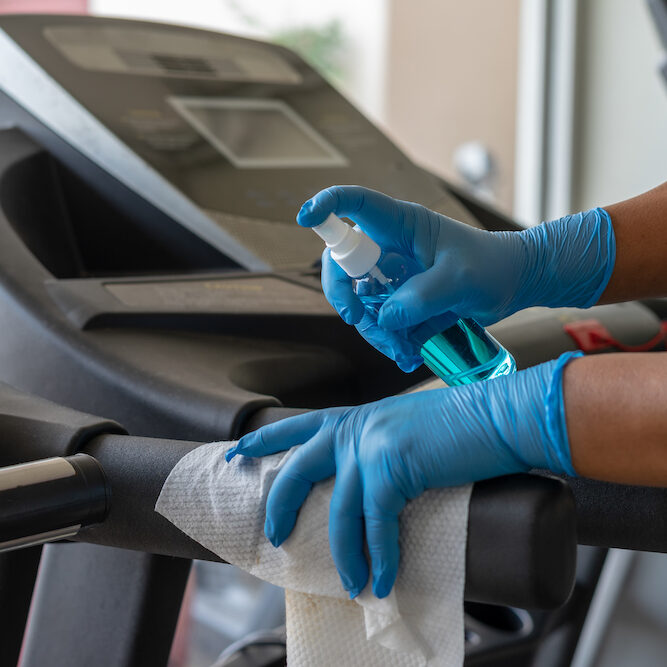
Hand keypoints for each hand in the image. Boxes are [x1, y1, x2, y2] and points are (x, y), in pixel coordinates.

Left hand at [226, 353, 578, 598]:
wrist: (501, 416)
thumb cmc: (463, 426)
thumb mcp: (407, 431)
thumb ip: (383, 451)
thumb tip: (375, 488)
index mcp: (357, 417)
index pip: (297, 426)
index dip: (264, 441)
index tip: (236, 452)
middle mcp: (356, 427)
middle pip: (298, 469)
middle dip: (280, 504)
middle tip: (275, 536)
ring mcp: (371, 445)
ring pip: (339, 511)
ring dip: (344, 554)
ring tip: (351, 583)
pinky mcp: (392, 467)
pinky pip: (375, 524)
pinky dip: (379, 557)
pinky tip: (382, 579)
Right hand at [299, 186, 614, 369]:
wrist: (512, 284)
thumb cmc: (492, 266)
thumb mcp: (461, 279)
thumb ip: (423, 297)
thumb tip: (385, 318)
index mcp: (401, 225)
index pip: (355, 204)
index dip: (327, 205)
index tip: (306, 217)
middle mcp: (388, 247)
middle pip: (343, 265)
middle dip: (347, 297)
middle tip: (362, 322)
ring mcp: (391, 274)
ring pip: (360, 301)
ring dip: (374, 330)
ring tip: (404, 352)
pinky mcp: (399, 298)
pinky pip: (379, 320)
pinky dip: (388, 340)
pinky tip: (409, 355)